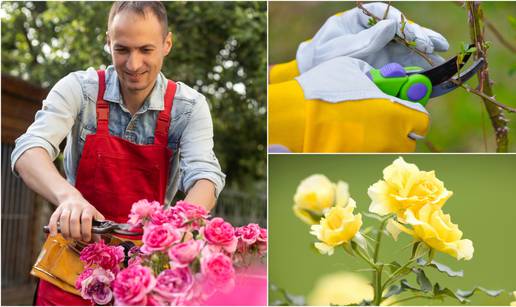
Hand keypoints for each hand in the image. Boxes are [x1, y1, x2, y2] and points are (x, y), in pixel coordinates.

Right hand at [48, 192, 104, 241]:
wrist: (73, 198)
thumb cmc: (86, 211)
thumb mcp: (94, 216)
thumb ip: (97, 227)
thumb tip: (98, 240)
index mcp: (88, 208)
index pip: (86, 219)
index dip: (86, 230)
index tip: (86, 239)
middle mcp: (77, 206)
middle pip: (74, 220)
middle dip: (75, 233)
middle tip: (77, 238)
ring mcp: (66, 207)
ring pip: (63, 219)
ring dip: (65, 231)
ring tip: (68, 238)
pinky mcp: (57, 210)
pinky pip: (53, 218)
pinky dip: (53, 227)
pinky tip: (54, 235)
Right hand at [269, 56, 428, 151]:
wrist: (295, 115)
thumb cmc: (324, 87)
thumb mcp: (354, 68)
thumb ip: (377, 75)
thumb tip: (384, 79)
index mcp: (396, 114)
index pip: (422, 122)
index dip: (413, 114)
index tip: (402, 109)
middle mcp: (388, 140)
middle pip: (408, 142)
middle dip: (399, 131)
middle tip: (380, 120)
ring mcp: (370, 155)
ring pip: (386, 152)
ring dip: (381, 142)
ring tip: (361, 130)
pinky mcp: (352, 164)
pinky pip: (366, 158)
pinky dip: (362, 151)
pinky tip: (346, 138)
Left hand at [296, 2, 448, 72]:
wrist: (316, 77)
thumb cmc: (321, 59)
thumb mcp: (336, 50)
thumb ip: (362, 40)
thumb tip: (391, 25)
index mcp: (360, 18)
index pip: (384, 14)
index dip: (400, 23)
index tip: (410, 35)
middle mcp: (375, 30)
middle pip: (402, 29)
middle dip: (419, 37)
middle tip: (435, 45)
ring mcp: (383, 46)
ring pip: (408, 46)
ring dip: (426, 52)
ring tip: (442, 58)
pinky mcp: (387, 63)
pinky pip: (406, 63)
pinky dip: (419, 68)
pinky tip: (434, 72)